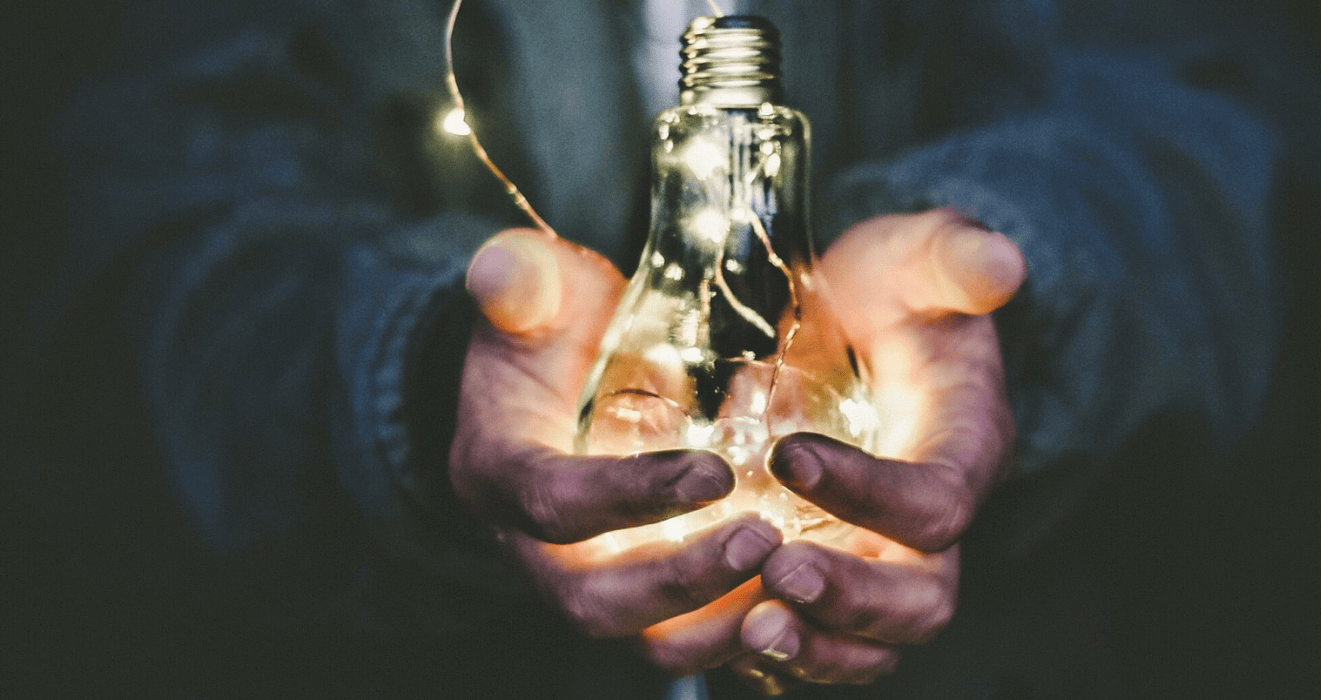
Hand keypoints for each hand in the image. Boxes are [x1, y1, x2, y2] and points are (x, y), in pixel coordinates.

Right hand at [450, 228, 782, 671]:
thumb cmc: (549, 330)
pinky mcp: (638, 598)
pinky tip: (804, 601)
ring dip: (720, 624)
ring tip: (796, 581)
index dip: (629, 497)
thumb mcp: (534, 293)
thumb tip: (502, 268)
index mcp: (499, 473)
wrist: (551, 381)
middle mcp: (534, 548)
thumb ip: (521, 280)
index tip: (716, 472)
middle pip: (594, 602)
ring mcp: (587, 581)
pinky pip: (684, 640)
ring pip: (645, 641)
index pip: (552, 503)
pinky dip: (742, 634)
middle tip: (765, 541)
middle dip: (681, 582)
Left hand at [731, 209, 1025, 692]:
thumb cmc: (887, 289)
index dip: (871, 492)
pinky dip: (779, 650)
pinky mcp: (834, 571)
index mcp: (963, 449)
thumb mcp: (915, 256)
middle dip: (853, 599)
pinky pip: (819, 640)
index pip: (936, 501)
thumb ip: (953, 258)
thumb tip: (1002, 262)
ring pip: (872, 642)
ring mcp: (881, 556)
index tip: (789, 455)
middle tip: (777, 574)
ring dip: (815, 647)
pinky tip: (719, 632)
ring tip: (749, 629)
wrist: (851, 321)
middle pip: (921, 599)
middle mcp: (930, 523)